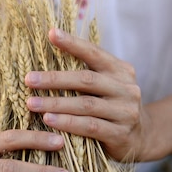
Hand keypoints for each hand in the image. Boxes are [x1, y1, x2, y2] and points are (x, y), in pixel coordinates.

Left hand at [25, 28, 151, 161]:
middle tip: (29, 79)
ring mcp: (125, 112)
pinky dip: (68, 123)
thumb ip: (86, 72)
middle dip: (54, 79)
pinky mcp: (121, 134)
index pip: (94, 53)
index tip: (50, 34)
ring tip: (32, 103)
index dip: (73, 43)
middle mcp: (126, 88)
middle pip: (86, 80)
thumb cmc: (112, 107)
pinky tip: (49, 121)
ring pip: (86, 105)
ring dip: (56, 103)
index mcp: (120, 70)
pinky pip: (90, 127)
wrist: (142, 138)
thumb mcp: (105, 86)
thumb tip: (51, 52)